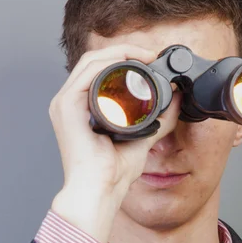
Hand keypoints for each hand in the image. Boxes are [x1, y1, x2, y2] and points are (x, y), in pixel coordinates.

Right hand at [49, 43, 181, 242]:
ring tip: (144, 55)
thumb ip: (158, 120)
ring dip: (119, 52)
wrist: (100, 190)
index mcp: (83, 109)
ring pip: (91, 61)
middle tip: (151, 54)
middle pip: (96, 61)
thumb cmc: (112, 173)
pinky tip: (128, 62)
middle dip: (125, 52)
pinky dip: (108, 61)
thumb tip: (176, 100)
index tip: (151, 60)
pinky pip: (87, 72)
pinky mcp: (66, 105)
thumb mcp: (142, 139)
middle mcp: (71, 102)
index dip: (126, 59)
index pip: (101, 72)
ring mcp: (65, 102)